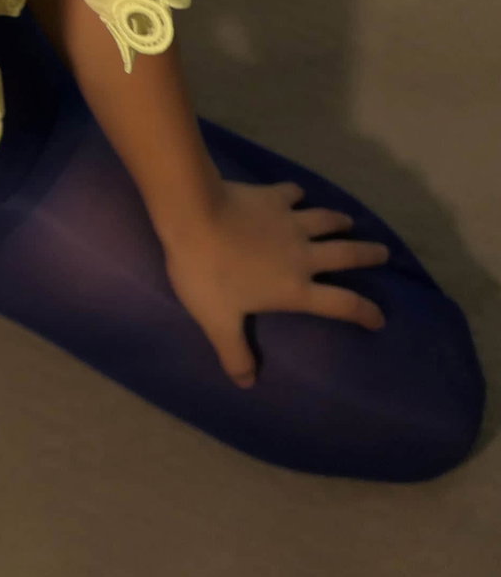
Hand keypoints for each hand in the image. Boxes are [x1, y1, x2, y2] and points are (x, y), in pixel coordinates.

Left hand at [161, 179, 389, 387]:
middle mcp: (302, 254)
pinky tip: (297, 193)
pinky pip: (291, 194)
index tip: (380, 318)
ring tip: (349, 221)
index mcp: (294, 288)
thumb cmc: (207, 274)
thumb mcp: (217, 321)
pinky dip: (297, 194)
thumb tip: (247, 383)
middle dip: (368, 255)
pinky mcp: (272, 197)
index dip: (364, 312)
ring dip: (340, 221)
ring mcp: (290, 222)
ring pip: (326, 220)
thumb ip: (234, 352)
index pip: (341, 304)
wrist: (194, 218)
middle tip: (383, 253)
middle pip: (347, 254)